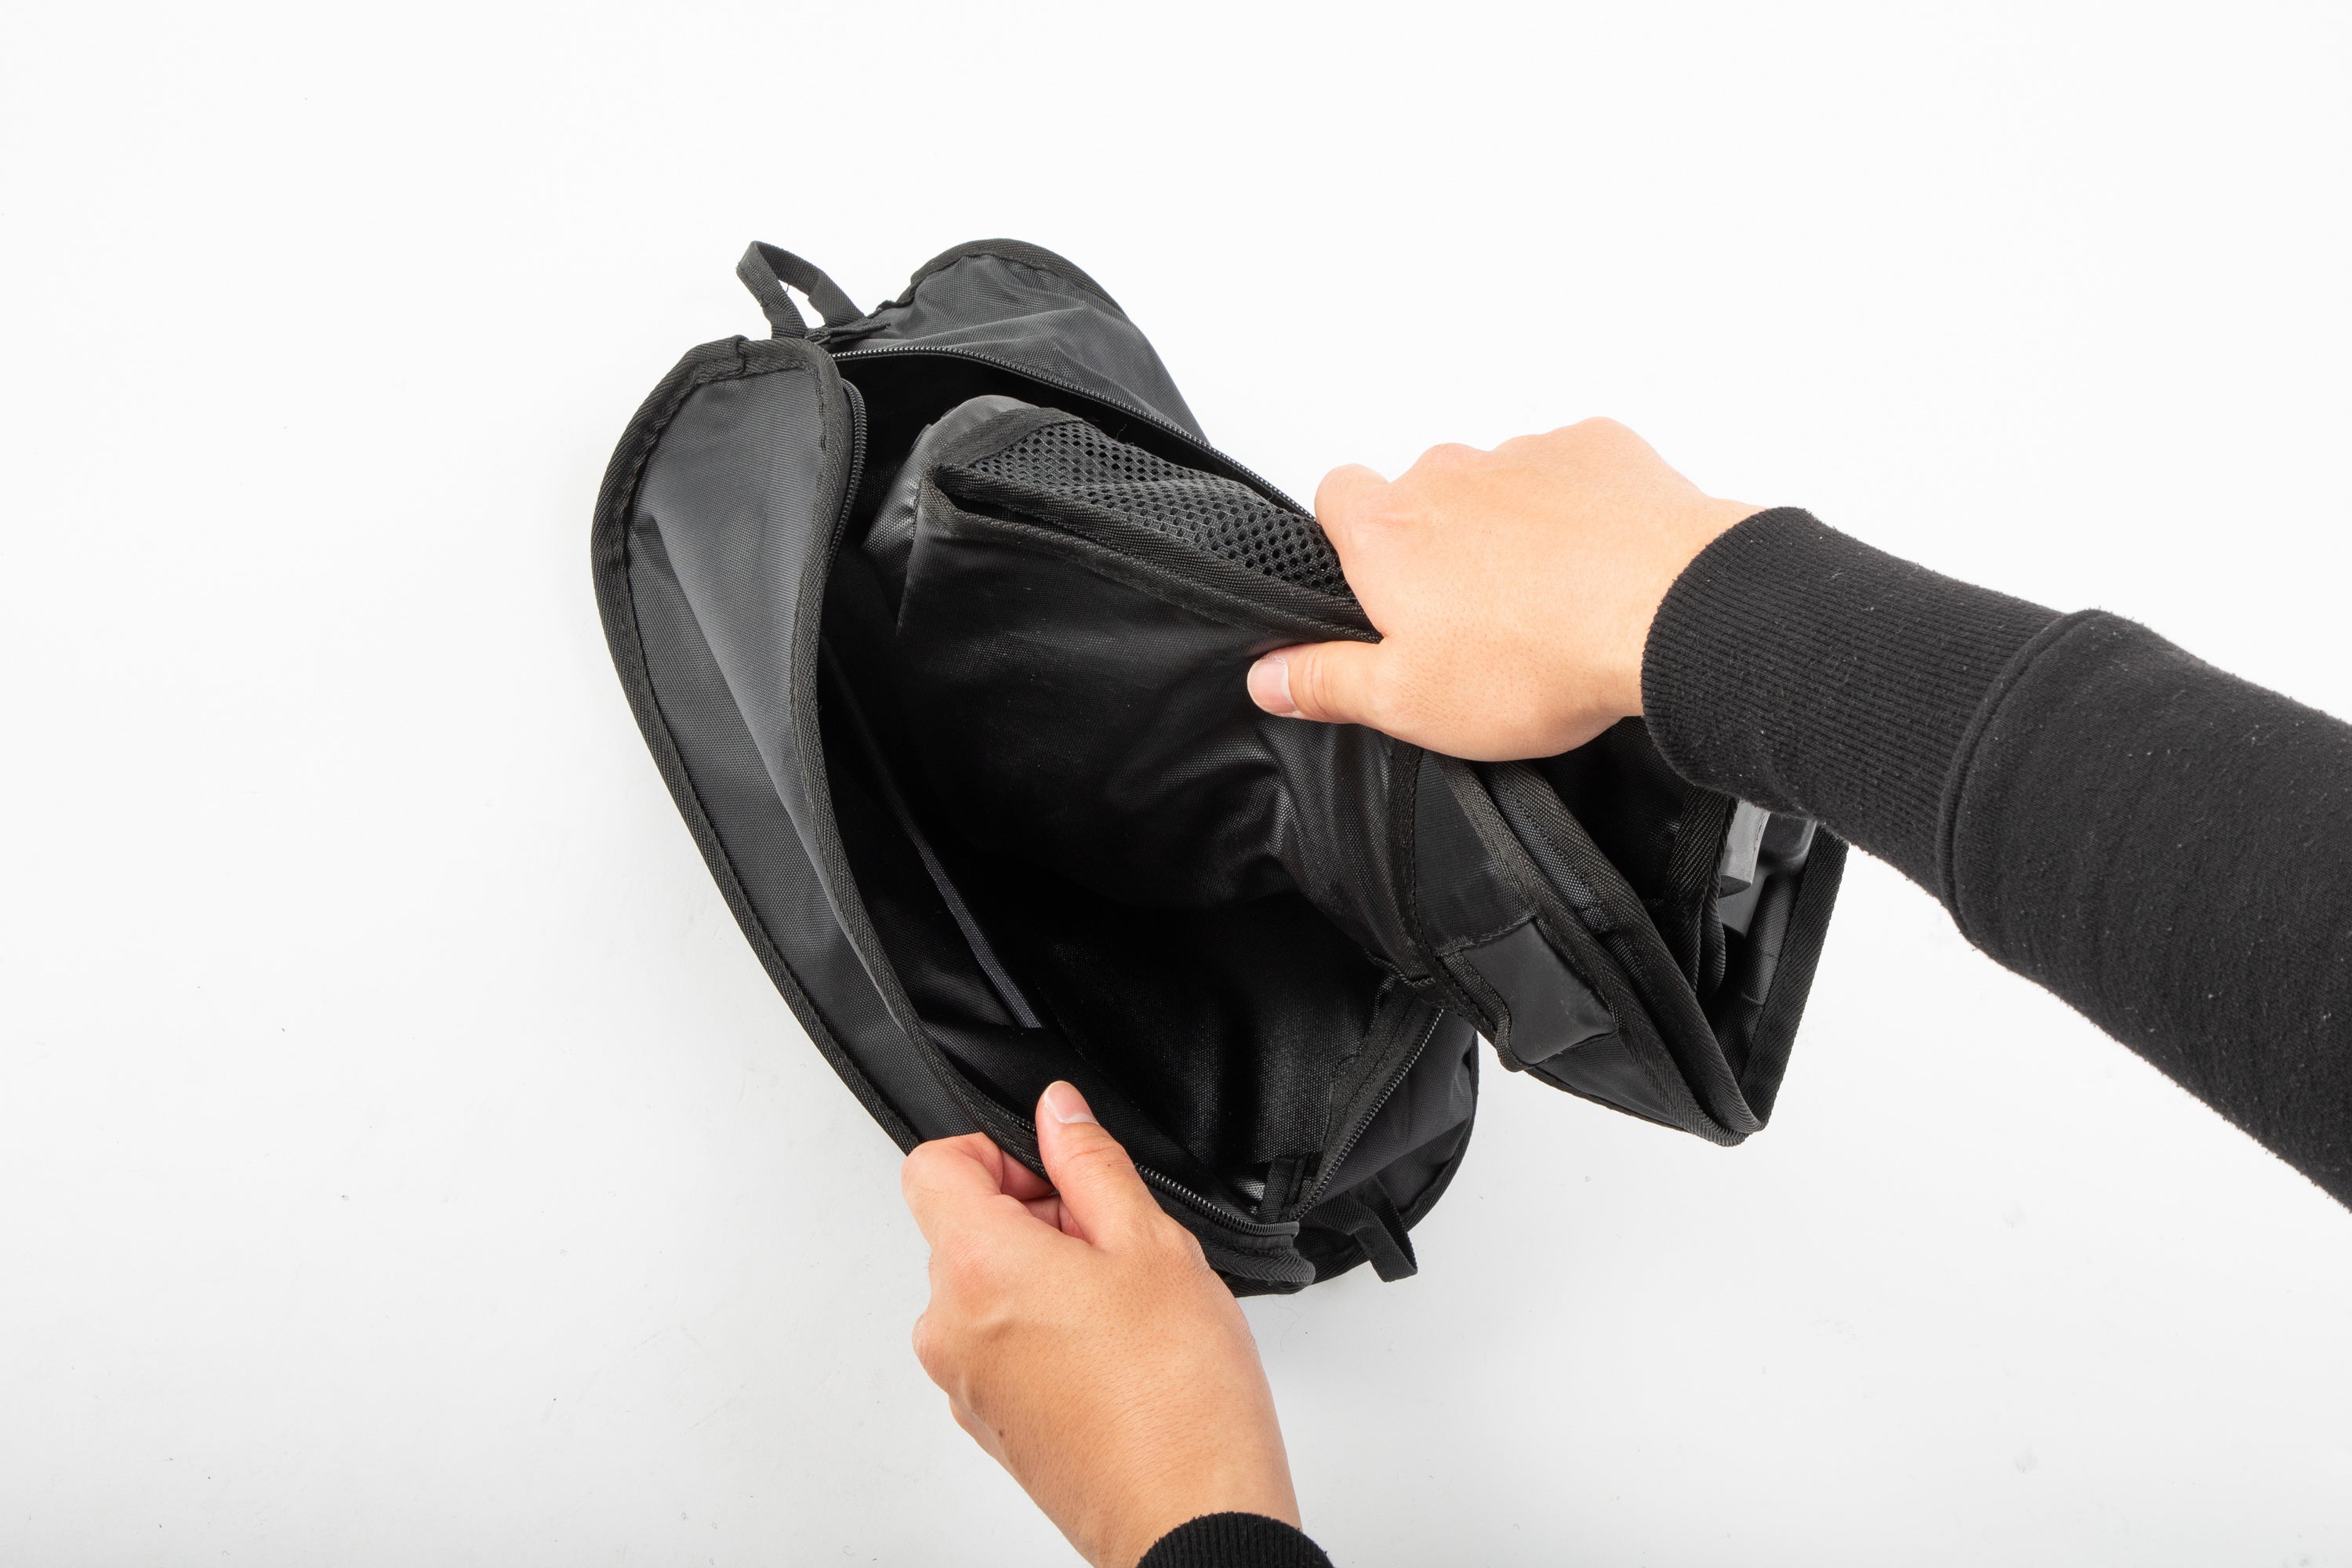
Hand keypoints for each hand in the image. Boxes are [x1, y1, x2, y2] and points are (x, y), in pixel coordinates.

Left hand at [901, 1082, 1298, 1567]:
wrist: (1190, 1518)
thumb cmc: (1178, 1400)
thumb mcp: (1152, 1244)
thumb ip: (1092, 1163)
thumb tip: (1059, 1113)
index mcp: (978, 1269)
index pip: (934, 1166)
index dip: (997, 1151)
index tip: (1055, 1169)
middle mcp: (952, 1328)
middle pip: (964, 1229)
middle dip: (1038, 1217)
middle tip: (1115, 1245)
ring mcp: (966, 1384)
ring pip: (987, 1289)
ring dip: (1047, 1277)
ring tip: (1127, 1309)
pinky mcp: (991, 1423)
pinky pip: (1000, 1346)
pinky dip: (1046, 1332)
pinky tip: (1117, 1354)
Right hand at [1246, 418, 1757, 759]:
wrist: (1669, 613)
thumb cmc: (1540, 657)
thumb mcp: (1409, 701)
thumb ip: (1327, 682)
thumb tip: (1268, 677)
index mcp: (1388, 532)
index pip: (1335, 494)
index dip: (1349, 536)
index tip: (1376, 583)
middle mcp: (1448, 475)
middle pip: (1422, 493)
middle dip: (1440, 542)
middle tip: (1474, 616)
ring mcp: (1525, 455)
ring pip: (1499, 483)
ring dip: (1512, 526)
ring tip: (1550, 598)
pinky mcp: (1597, 448)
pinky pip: (1572, 471)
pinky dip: (1580, 508)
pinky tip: (1602, 564)